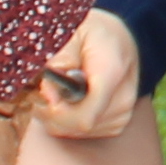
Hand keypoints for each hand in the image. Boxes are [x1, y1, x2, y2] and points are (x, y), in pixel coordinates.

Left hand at [34, 10, 143, 140]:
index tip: (44, 90)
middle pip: (77, 125)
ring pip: (76, 132)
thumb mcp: (72, 30)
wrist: (119, 37)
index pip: (84, 115)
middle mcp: (123, 98)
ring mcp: (122, 114)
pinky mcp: (117, 123)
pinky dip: (66, 121)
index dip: (56, 110)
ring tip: (53, 91)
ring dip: (56, 117)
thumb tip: (48, 90)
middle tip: (42, 87)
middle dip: (51, 111)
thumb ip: (58, 58)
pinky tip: (66, 100)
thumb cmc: (92, 32)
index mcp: (112, 71)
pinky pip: (81, 133)